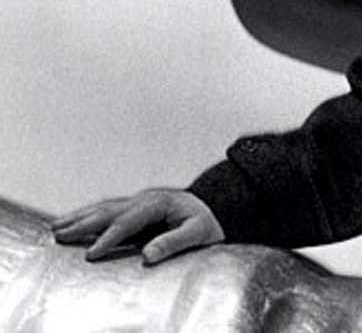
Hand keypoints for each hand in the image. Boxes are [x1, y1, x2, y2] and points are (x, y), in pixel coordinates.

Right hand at [50, 188, 223, 264]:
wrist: (213, 206)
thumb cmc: (206, 221)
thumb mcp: (198, 232)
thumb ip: (174, 242)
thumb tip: (148, 255)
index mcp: (157, 203)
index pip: (126, 222)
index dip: (107, 239)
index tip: (90, 254)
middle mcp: (144, 199)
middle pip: (108, 211)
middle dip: (82, 224)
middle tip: (59, 235)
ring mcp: (138, 201)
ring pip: (103, 208)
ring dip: (79, 217)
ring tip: (56, 228)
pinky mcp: (135, 207)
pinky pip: (107, 210)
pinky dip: (88, 215)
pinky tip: (74, 222)